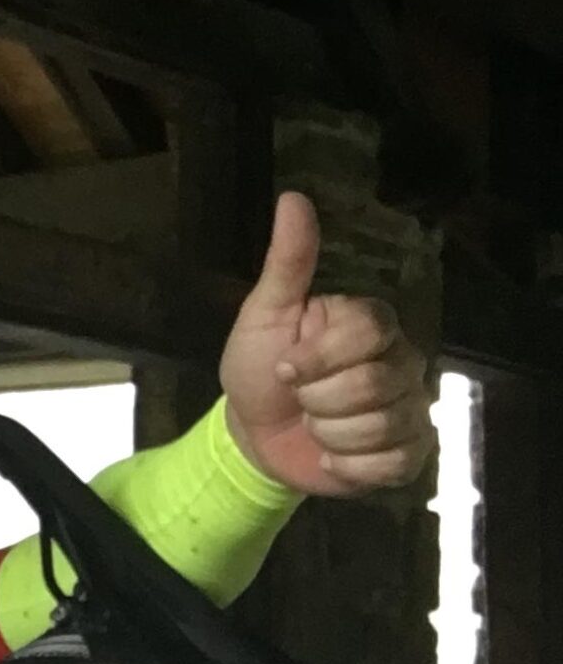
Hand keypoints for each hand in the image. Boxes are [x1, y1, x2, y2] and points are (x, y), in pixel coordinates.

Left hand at [219, 192, 432, 497]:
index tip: (285, 367)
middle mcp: (402, 361)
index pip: (370, 330)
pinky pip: (393, 463)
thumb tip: (293, 197)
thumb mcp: (264, 313)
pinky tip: (332, 457)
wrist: (252, 434)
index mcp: (370, 323)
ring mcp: (411, 408)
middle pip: (375, 382)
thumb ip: (287, 261)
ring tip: (315, 426)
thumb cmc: (258, 368)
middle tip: (300, 399)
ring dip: (330, 434)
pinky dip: (350, 467)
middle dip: (318, 399)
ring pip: (383, 425)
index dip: (321, 356)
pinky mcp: (409, 453)